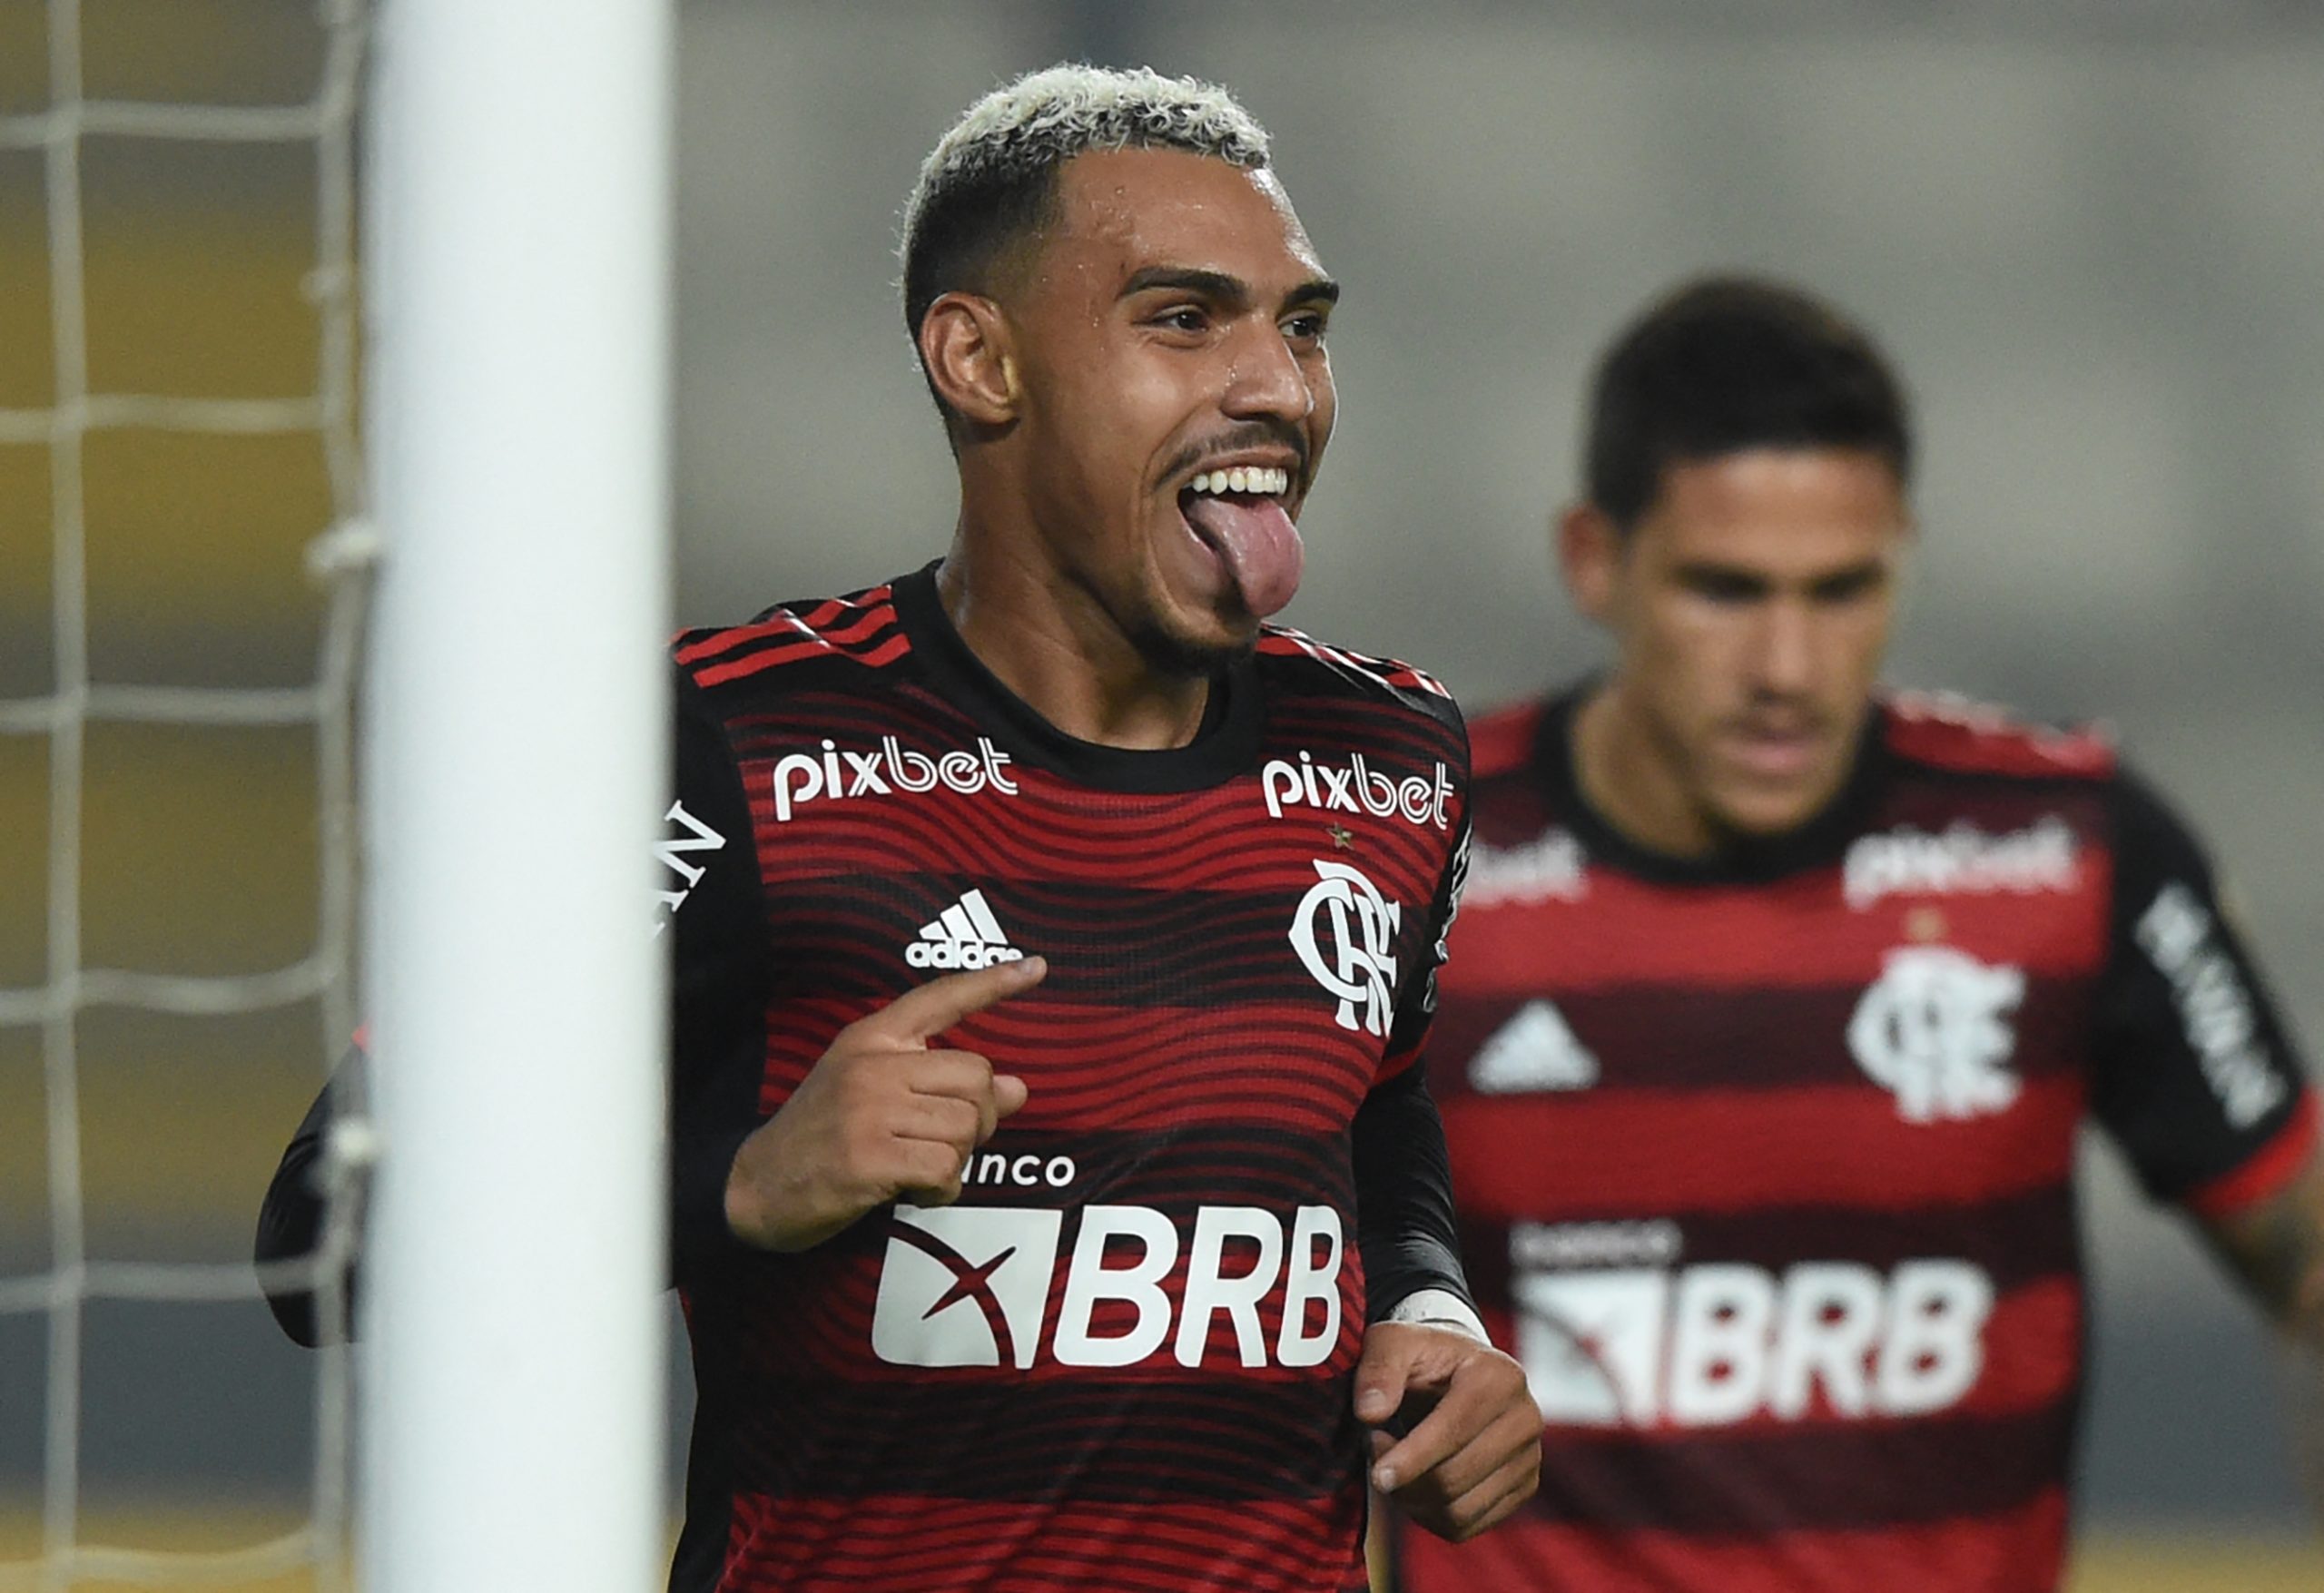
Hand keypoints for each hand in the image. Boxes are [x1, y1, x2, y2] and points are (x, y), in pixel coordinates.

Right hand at [724, 955, 1045, 1250]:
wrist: (754, 1186)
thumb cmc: (822, 1137)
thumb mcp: (875, 1094)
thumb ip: (944, 1085)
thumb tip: (1019, 1088)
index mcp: (872, 1039)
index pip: (939, 998)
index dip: (992, 982)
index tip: (1037, 967)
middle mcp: (872, 1065)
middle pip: (976, 1077)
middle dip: (979, 1118)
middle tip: (945, 1141)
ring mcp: (868, 1111)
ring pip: (966, 1127)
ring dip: (957, 1159)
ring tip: (919, 1167)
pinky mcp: (868, 1159)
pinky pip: (945, 1169)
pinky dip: (942, 1190)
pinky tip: (913, 1190)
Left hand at [1355, 1319, 1540, 1542]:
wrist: (1457, 1374)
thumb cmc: (1423, 1358)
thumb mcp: (1393, 1342)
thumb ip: (1378, 1369)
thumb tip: (1370, 1412)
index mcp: (1498, 1375)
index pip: (1454, 1431)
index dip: (1412, 1458)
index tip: (1377, 1474)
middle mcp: (1525, 1417)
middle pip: (1455, 1478)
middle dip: (1406, 1478)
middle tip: (1377, 1450)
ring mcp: (1529, 1457)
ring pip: (1459, 1510)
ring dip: (1413, 1500)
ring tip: (1396, 1465)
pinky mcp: (1522, 1488)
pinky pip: (1466, 1525)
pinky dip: (1430, 1515)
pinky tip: (1416, 1483)